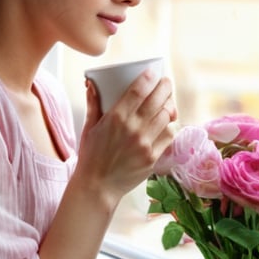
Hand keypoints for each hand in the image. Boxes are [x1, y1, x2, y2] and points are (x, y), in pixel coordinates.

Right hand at [76, 70, 176, 200]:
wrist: (97, 186)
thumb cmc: (91, 156)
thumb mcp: (89, 127)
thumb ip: (93, 104)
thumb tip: (92, 83)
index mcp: (116, 118)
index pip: (139, 90)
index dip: (149, 77)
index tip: (153, 72)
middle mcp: (133, 128)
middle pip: (158, 99)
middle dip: (165, 87)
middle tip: (165, 83)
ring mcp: (145, 143)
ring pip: (167, 116)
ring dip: (169, 106)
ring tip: (167, 103)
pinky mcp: (152, 156)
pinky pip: (169, 135)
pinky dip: (169, 126)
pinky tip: (165, 123)